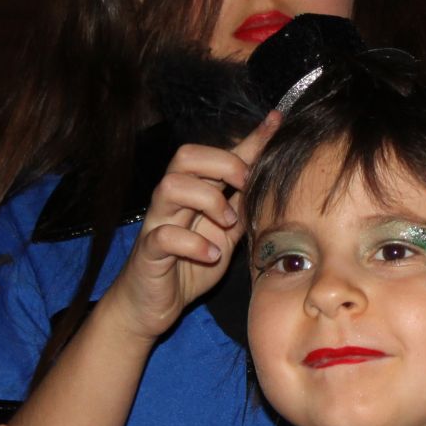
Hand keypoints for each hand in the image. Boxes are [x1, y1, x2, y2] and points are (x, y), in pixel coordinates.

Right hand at [109, 114, 278, 340]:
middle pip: (186, 155)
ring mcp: (157, 222)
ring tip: (227, 225)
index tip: (276, 121)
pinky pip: (164, 235)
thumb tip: (273, 181)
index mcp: (195, 191)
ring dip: (208, 201)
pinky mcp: (148, 251)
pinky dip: (192, 243)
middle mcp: (172, 199)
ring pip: (170, 185)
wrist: (152, 304)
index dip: (249, 138)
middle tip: (244, 187)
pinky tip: (211, 254)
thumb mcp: (226, 233)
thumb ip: (244, 207)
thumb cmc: (188, 264)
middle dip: (223, 164)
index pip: (218, 154)